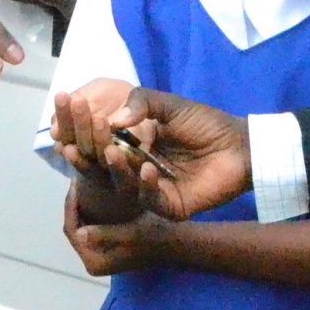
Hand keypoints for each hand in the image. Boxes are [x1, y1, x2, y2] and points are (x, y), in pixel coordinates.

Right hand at [59, 85, 252, 220]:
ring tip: (111, 152)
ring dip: (116, 167)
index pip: (101, 141)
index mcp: (133, 145)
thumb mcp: (169, 105)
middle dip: (92, 150)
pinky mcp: (168, 205)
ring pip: (124, 182)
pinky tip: (148, 168)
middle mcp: (137, 168)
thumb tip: (112, 118)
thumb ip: (140, 103)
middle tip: (76, 141)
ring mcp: (151, 188)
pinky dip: (147, 184)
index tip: (68, 124)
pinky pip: (151, 197)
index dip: (86, 133)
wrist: (240, 145)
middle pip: (106, 163)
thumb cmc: (205, 123)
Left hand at [63, 182, 173, 276]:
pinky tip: (97, 194)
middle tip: (77, 181)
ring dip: (83, 206)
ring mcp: (100, 256)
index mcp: (95, 262)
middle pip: (74, 228)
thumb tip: (79, 234)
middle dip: (75, 205)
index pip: (72, 230)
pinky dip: (92, 211)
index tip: (74, 182)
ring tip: (85, 184)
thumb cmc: (156, 236)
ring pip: (83, 226)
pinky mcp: (108, 249)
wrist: (179, 243)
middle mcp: (94, 263)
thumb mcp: (131, 233)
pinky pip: (92, 227)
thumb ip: (104, 234)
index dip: (71, 205)